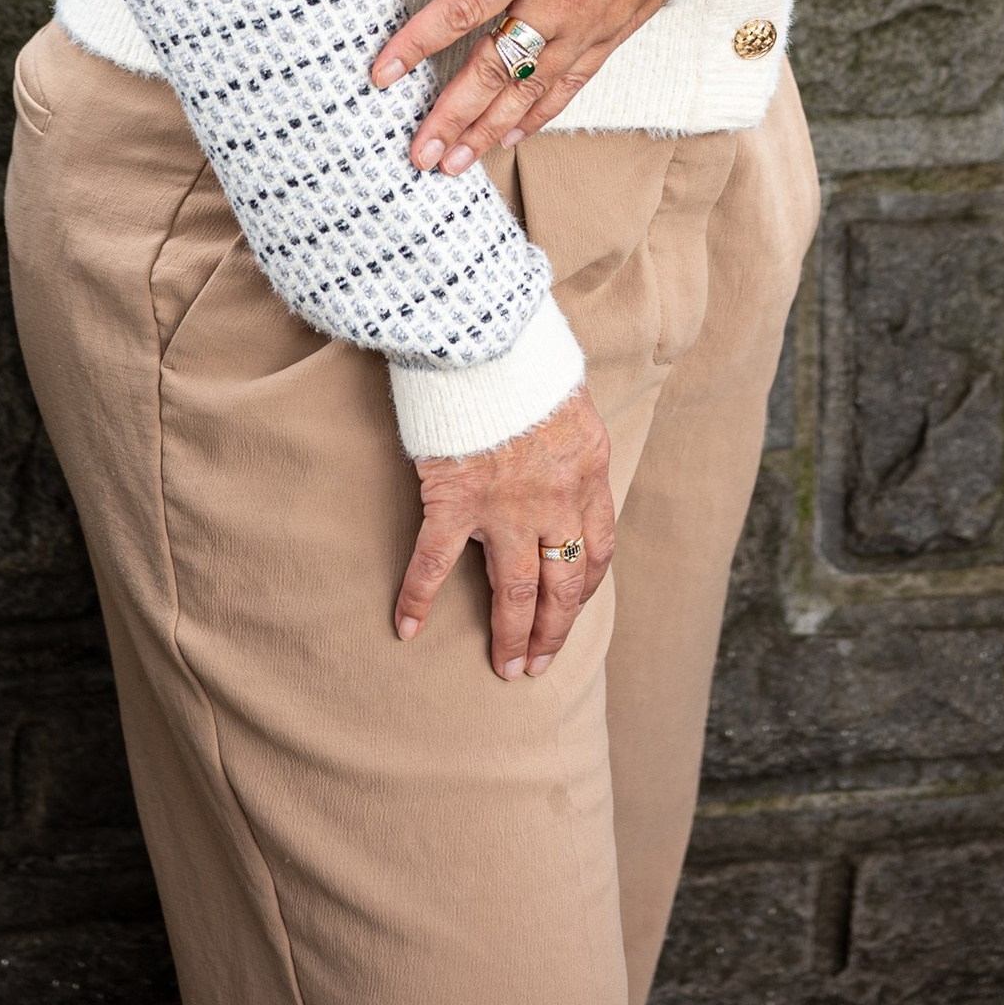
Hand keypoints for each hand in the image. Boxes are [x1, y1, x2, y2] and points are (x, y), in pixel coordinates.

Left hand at [369, 0, 668, 173]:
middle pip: (494, 69)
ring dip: (489, 131)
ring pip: (530, 92)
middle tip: (419, 153)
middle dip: (452, 116)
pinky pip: (571, 86)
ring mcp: (588, 24)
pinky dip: (539, 116)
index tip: (383, 74)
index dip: (418, 44)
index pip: (463, 8)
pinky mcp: (614, 34)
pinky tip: (512, 136)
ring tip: (454, 164)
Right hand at [397, 382, 615, 676]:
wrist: (486, 336)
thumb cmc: (524, 358)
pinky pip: (436, 562)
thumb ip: (571, 440)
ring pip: (515, 588)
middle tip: (538, 665)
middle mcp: (554, 499)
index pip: (596, 549)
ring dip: (511, 634)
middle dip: (553, 631)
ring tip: (505, 668)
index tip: (570, 611)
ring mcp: (505, 505)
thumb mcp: (571, 398)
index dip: (584, 588)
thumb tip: (565, 458)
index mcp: (586, 474)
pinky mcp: (456, 499)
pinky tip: (407, 627)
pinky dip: (419, 597)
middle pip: (562, 583)